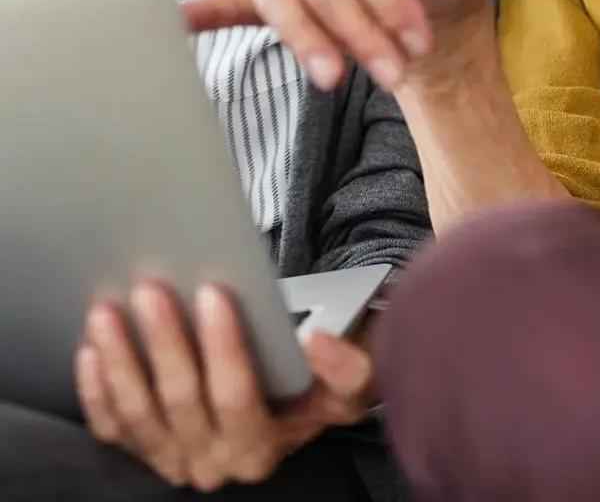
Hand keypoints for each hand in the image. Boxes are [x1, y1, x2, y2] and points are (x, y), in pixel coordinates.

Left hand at [76, 282, 372, 491]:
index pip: (236, 397)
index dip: (223, 346)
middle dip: (164, 343)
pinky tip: (90, 349)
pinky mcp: (146, 446)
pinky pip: (112, 426)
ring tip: (109, 311)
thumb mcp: (356, 378)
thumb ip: (348, 367)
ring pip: (138, 414)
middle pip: (180, 401)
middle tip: (151, 291)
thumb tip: (317, 342)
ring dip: (120, 360)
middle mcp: (214, 463)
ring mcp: (174, 458)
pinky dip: (97, 389)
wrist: (296, 403)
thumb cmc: (323, 383)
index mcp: (263, 447)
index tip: (214, 291)